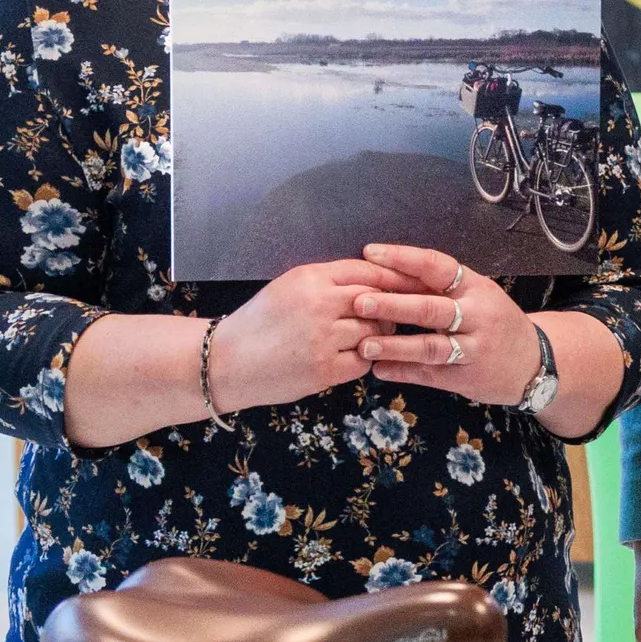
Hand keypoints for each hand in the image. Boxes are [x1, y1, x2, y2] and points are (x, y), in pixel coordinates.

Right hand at [204, 258, 393, 411]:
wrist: (226, 361)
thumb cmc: (258, 323)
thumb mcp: (288, 287)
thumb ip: (327, 281)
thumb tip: (374, 280)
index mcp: (309, 277)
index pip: (367, 272)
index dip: (395, 278)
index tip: (414, 283)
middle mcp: (319, 304)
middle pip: (377, 301)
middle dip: (393, 308)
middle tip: (400, 313)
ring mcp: (323, 339)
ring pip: (374, 332)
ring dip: (380, 335)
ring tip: (374, 335)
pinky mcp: (324, 369)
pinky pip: (364, 361)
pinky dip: (366, 358)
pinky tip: (357, 355)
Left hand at [345, 245, 545, 405]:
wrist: (534, 363)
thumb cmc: (495, 322)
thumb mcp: (476, 296)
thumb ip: (437, 287)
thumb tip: (384, 271)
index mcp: (475, 288)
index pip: (437, 267)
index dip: (403, 259)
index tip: (370, 254)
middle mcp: (477, 316)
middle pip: (431, 308)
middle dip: (393, 304)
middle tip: (359, 301)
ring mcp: (474, 349)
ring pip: (430, 346)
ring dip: (395, 346)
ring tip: (364, 346)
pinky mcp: (468, 379)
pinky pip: (431, 375)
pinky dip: (403, 373)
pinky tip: (379, 371)